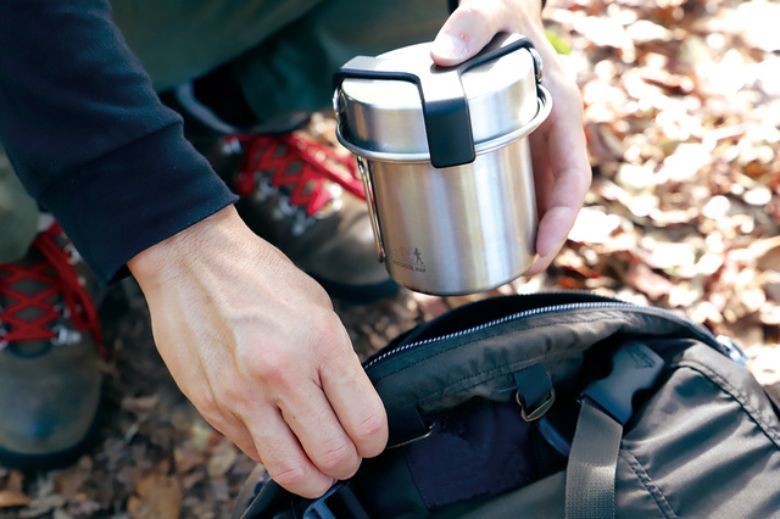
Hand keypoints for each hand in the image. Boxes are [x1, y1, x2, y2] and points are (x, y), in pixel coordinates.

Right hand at [128, 206, 387, 497]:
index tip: (372, 441)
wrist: (193, 260)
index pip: (365, 421)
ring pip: (290, 470)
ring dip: (313, 478)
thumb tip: (352, 409)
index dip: (376, 442)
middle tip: (348, 458)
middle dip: (348, 465)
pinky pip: (253, 452)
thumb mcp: (319, 308)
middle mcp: (282, 373)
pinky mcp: (212, 407)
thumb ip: (338, 361)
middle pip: (332, 455)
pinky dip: (274, 454)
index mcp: (321, 342)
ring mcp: (243, 395)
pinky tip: (281, 438)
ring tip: (318, 467)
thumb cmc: (259, 278)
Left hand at [431, 0, 590, 273]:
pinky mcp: (513, 143)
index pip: (572, 177)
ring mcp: (534, 141)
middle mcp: (553, 133)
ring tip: (501, 268)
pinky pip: (514, 183)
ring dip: (526, 234)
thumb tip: (444, 57)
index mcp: (562, 111)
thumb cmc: (502, 12)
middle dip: (543, 240)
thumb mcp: (490, 10)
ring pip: (537, 197)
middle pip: (556, 199)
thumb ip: (470, 24)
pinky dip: (505, 212)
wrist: (500, 12)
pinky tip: (482, 233)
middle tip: (517, 273)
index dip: (560, 218)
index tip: (540, 249)